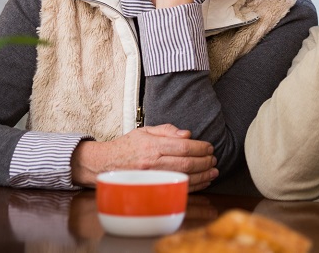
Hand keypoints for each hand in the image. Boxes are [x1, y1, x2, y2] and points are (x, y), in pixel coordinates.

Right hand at [70, 124, 217, 191]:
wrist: (103, 164)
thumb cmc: (126, 146)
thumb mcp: (145, 131)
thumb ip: (167, 130)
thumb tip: (188, 134)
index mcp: (152, 145)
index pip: (183, 146)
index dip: (200, 147)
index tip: (210, 147)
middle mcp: (152, 162)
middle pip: (186, 163)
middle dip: (205, 162)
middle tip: (214, 159)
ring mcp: (151, 177)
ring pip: (183, 177)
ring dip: (202, 175)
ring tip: (213, 172)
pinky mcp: (150, 188)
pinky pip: (175, 188)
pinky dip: (192, 187)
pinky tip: (202, 182)